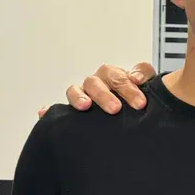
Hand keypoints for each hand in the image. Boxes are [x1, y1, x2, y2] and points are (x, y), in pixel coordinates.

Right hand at [36, 62, 156, 116]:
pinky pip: (57, 110)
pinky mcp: (70, 112)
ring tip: (84, 106)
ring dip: (79, 96)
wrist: (132, 119)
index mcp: (119, 78)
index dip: (129, 83)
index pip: (122, 74)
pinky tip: (45, 113)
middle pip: (99, 80)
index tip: (140, 98)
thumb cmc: (138, 106)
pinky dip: (50, 111)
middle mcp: (100, 84)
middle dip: (108, 93)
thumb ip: (146, 80)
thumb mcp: (149, 93)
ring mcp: (84, 96)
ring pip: (77, 90)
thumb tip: (139, 78)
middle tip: (117, 109)